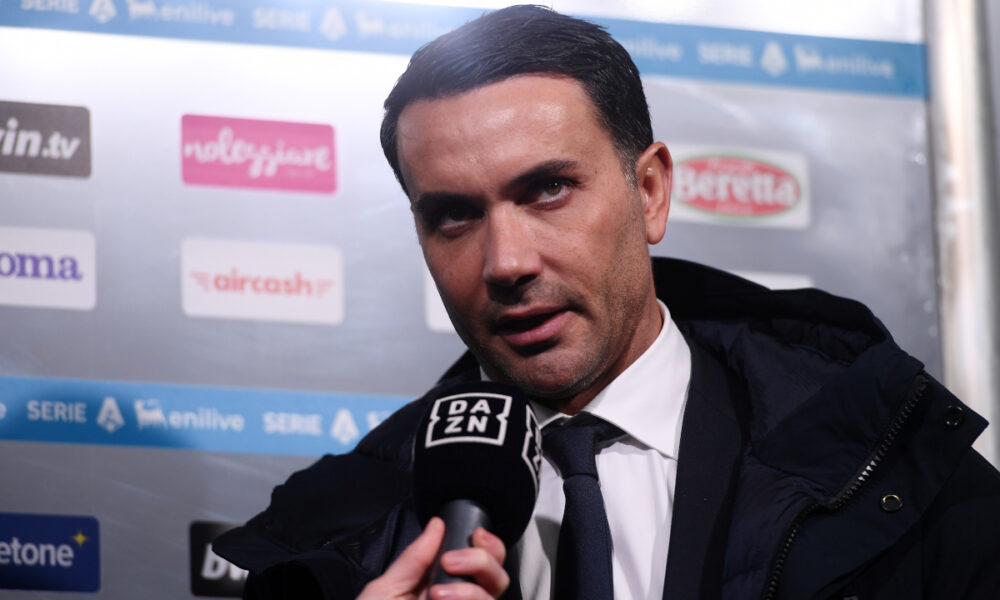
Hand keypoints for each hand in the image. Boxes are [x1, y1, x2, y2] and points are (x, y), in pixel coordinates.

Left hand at [357, 517, 508, 598]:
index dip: (485, 543)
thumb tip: (437, 525)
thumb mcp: (385, 590)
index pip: (478, 560)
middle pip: (496, 576)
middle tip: (451, 561)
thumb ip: (414, 558)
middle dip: (482, 559)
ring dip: (470, 589)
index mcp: (439, 586)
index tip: (474, 534)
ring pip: (494, 596)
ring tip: (437, 593)